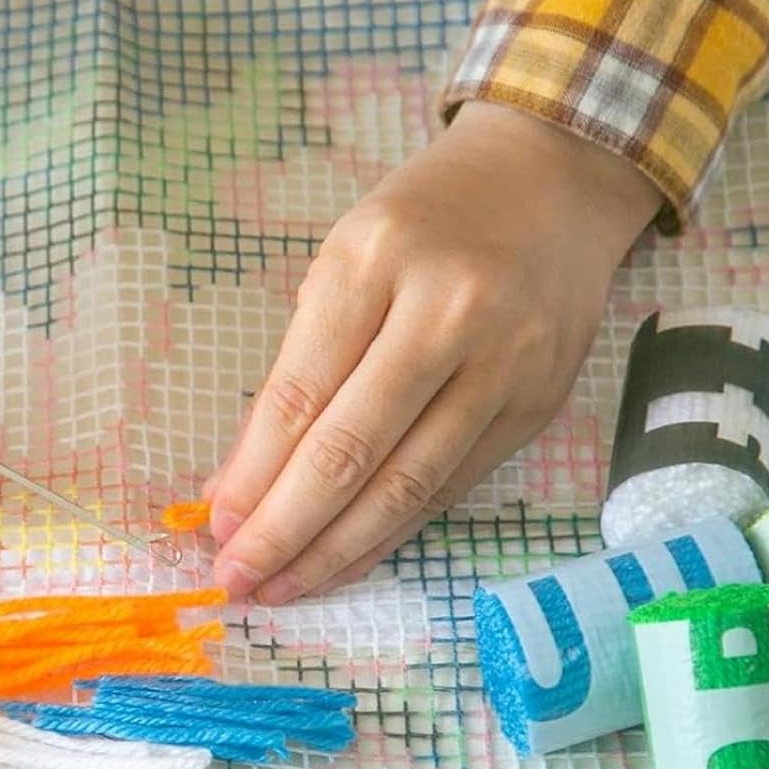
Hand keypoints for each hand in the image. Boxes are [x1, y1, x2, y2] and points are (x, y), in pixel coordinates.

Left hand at [206, 101, 661, 603]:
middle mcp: (446, 312)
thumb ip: (296, 371)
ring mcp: (503, 362)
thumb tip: (238, 484)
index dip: (253, 475)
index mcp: (374, 260)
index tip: (216, 529)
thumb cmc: (424, 222)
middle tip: (239, 580)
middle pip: (352, 450)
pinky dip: (393, 531)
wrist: (552, 180)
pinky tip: (349, 559)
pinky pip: (451, 486)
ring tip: (286, 588)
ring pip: (407, 483)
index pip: (299, 395)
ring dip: (336, 549)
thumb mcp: (345, 264)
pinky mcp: (537, 403)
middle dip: (285, 529)